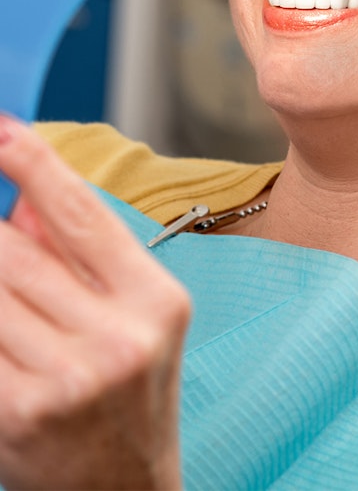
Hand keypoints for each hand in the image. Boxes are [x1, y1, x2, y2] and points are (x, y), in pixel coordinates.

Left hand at [0, 116, 190, 489]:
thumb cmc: (131, 394)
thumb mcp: (131, 314)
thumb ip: (80, 253)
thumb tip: (19, 201)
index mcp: (155, 300)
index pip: (84, 213)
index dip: (35, 163)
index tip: (2, 130)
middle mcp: (118, 338)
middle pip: (16, 250)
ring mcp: (67, 380)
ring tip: (10, 283)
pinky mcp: (19, 415)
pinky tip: (5, 326)